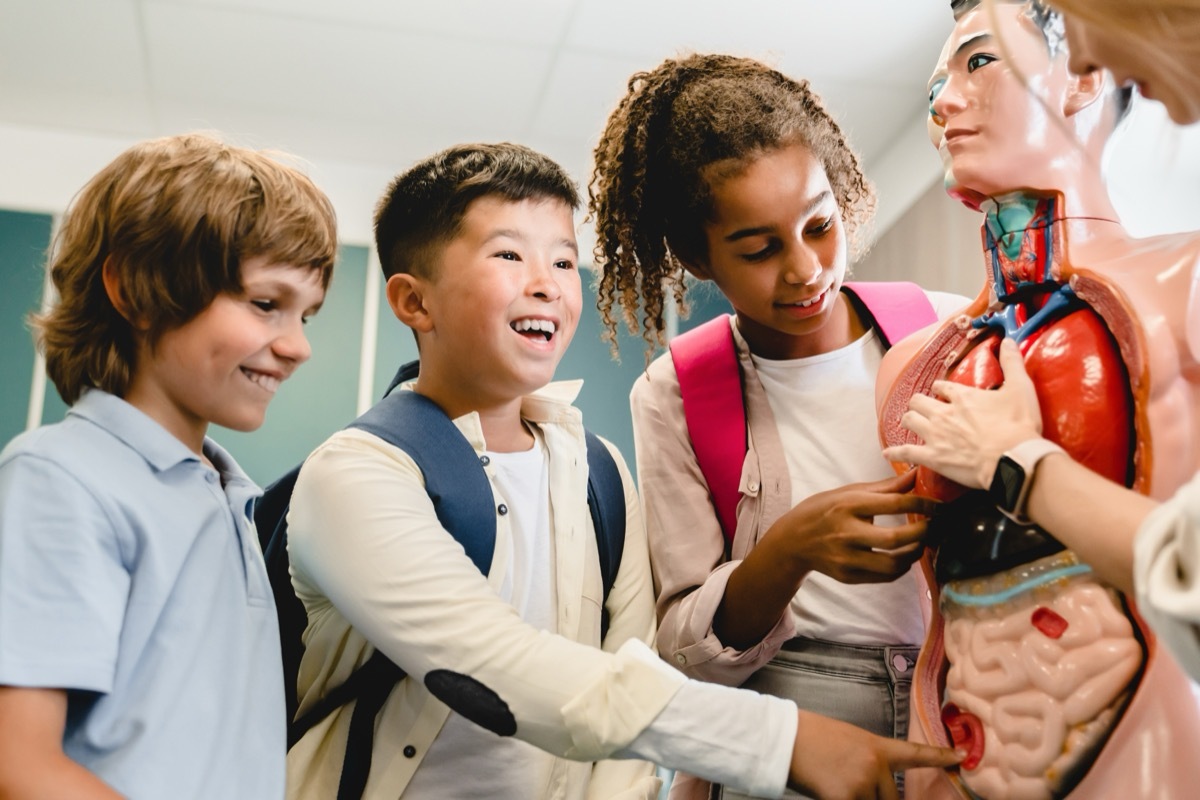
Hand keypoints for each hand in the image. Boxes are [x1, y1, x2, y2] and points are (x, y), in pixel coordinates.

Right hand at [774, 470, 934, 583]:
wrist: (793, 540)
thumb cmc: (824, 510)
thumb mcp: (849, 492)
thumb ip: (885, 487)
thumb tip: (916, 475)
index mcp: (848, 505)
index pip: (895, 503)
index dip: (924, 504)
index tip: (939, 506)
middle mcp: (846, 532)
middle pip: (897, 538)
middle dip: (924, 533)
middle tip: (934, 528)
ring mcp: (845, 557)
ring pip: (893, 564)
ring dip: (914, 555)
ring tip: (921, 544)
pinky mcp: (847, 575)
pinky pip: (884, 576)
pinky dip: (901, 568)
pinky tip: (904, 557)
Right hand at [788, 710, 961, 799]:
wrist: (785, 738)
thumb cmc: (812, 738)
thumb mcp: (849, 743)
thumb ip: (869, 764)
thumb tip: (877, 789)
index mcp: (877, 747)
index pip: (915, 754)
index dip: (940, 757)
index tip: (962, 756)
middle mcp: (875, 766)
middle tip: (856, 787)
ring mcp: (862, 784)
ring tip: (837, 784)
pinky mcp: (845, 798)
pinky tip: (829, 791)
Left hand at [883, 338, 1043, 488]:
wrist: (1013, 458)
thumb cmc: (1018, 425)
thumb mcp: (1021, 388)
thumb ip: (1013, 363)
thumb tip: (1009, 341)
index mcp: (962, 396)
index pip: (941, 386)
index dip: (940, 388)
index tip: (942, 391)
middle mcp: (943, 413)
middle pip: (918, 401)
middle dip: (919, 403)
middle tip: (923, 408)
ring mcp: (935, 435)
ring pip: (909, 420)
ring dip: (909, 420)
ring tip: (910, 422)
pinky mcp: (933, 457)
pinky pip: (906, 452)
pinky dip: (896, 453)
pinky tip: (888, 453)